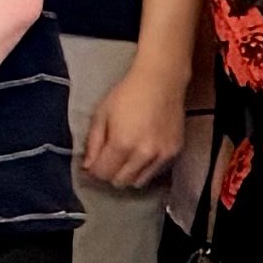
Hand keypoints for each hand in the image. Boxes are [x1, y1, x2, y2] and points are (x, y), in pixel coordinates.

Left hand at [78, 56, 195, 195]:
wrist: (161, 80)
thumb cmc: (126, 93)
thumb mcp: (101, 114)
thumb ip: (93, 143)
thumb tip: (87, 167)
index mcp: (122, 144)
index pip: (103, 173)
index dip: (94, 171)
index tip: (93, 163)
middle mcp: (143, 154)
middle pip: (121, 181)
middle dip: (110, 174)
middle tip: (108, 161)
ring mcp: (162, 155)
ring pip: (139, 182)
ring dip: (128, 175)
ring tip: (125, 159)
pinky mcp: (175, 152)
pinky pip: (155, 172)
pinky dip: (145, 168)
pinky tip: (141, 153)